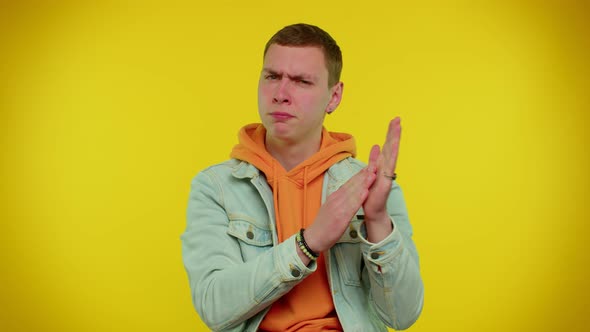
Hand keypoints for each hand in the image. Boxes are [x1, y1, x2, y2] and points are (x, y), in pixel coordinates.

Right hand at [304, 166, 376, 253]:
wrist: (314, 237)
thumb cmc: (323, 224)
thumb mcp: (330, 208)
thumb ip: (339, 200)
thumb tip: (347, 193)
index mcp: (335, 196)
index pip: (349, 183)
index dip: (360, 175)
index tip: (369, 167)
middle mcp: (336, 199)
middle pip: (352, 184)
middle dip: (364, 175)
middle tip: (374, 165)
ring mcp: (338, 207)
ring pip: (353, 192)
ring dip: (363, 183)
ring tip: (373, 174)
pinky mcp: (340, 217)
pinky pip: (352, 206)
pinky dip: (359, 198)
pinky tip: (366, 192)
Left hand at [363, 117, 400, 240]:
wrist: (373, 210)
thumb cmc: (372, 192)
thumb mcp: (370, 172)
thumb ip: (374, 159)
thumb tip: (376, 146)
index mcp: (383, 164)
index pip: (388, 145)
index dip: (391, 133)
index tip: (394, 120)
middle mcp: (387, 168)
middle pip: (392, 147)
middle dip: (394, 133)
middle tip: (398, 119)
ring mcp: (388, 175)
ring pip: (392, 155)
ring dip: (394, 142)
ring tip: (397, 129)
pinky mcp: (385, 183)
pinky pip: (388, 169)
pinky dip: (390, 159)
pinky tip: (391, 149)